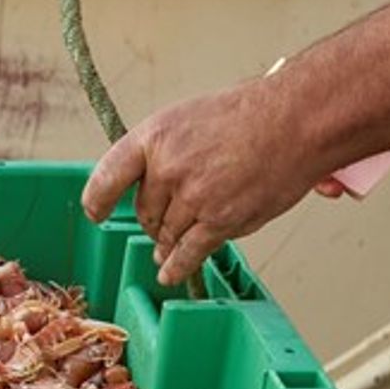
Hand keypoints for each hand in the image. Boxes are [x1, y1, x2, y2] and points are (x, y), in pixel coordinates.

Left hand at [80, 77, 325, 287]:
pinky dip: (177, 266)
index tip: (95, 213)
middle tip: (168, 220)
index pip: (108, 176)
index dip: (98, 200)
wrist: (294, 121)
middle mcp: (167, 167)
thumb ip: (164, 152)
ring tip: (168, 250)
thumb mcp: (189, 118)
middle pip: (144, 212)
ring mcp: (193, 196)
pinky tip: (169, 273)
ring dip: (168, 244)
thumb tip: (150, 188)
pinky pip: (189, 253)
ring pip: (167, 234)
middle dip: (153, 221)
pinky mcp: (219, 220)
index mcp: (154, 136)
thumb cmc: (249, 115)